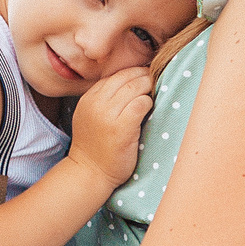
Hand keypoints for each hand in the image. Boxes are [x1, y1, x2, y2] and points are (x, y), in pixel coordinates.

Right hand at [68, 65, 152, 188]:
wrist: (90, 173)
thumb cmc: (96, 147)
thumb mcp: (91, 117)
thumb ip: (104, 100)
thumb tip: (131, 82)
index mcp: (89, 99)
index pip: (114, 75)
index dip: (132, 72)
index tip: (144, 75)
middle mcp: (96, 103)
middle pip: (125, 77)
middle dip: (143, 75)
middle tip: (155, 78)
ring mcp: (107, 115)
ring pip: (134, 87)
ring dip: (148, 87)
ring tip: (155, 91)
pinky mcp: (121, 127)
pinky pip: (140, 104)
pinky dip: (148, 103)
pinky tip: (149, 108)